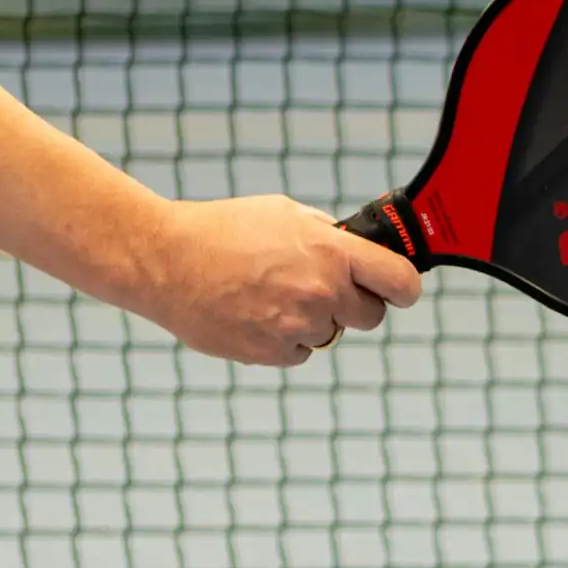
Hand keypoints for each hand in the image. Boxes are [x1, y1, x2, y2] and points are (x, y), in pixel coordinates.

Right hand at [140, 195, 421, 366]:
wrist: (164, 260)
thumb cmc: (224, 230)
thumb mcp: (288, 214)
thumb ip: (330, 237)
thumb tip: (358, 253)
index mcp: (333, 253)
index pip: (401, 282)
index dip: (404, 288)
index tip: (399, 290)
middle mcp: (321, 292)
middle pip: (371, 316)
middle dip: (356, 304)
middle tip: (326, 288)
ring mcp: (295, 326)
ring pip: (331, 334)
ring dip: (315, 320)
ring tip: (275, 295)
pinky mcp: (268, 353)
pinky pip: (299, 352)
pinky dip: (286, 339)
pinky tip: (257, 313)